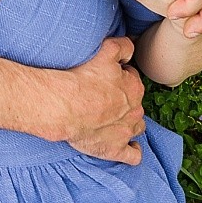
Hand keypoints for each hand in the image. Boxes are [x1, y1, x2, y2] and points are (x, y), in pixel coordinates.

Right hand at [54, 37, 145, 164]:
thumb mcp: (106, 51)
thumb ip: (123, 47)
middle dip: (124, 101)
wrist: (65, 106)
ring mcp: (126, 131)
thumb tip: (130, 50)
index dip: (120, 77)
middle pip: (135, 104)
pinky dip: (133, 151)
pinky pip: (133, 155)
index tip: (106, 78)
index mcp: (134, 87)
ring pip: (137, 126)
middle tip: (104, 98)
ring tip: (113, 120)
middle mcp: (134, 110)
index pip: (132, 79)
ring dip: (129, 123)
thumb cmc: (83, 78)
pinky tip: (129, 147)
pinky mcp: (115, 149)